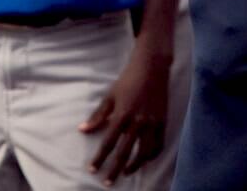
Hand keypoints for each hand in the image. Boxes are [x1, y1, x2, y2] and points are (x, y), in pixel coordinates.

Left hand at [79, 47, 168, 184]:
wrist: (152, 67)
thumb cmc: (128, 80)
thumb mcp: (110, 96)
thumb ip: (98, 115)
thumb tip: (82, 130)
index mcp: (122, 115)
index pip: (108, 143)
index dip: (100, 158)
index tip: (93, 170)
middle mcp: (138, 122)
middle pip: (124, 152)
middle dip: (115, 169)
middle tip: (107, 182)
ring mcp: (152, 123)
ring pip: (144, 152)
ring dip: (134, 165)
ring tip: (126, 172)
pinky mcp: (163, 121)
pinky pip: (159, 144)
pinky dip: (152, 155)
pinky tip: (145, 159)